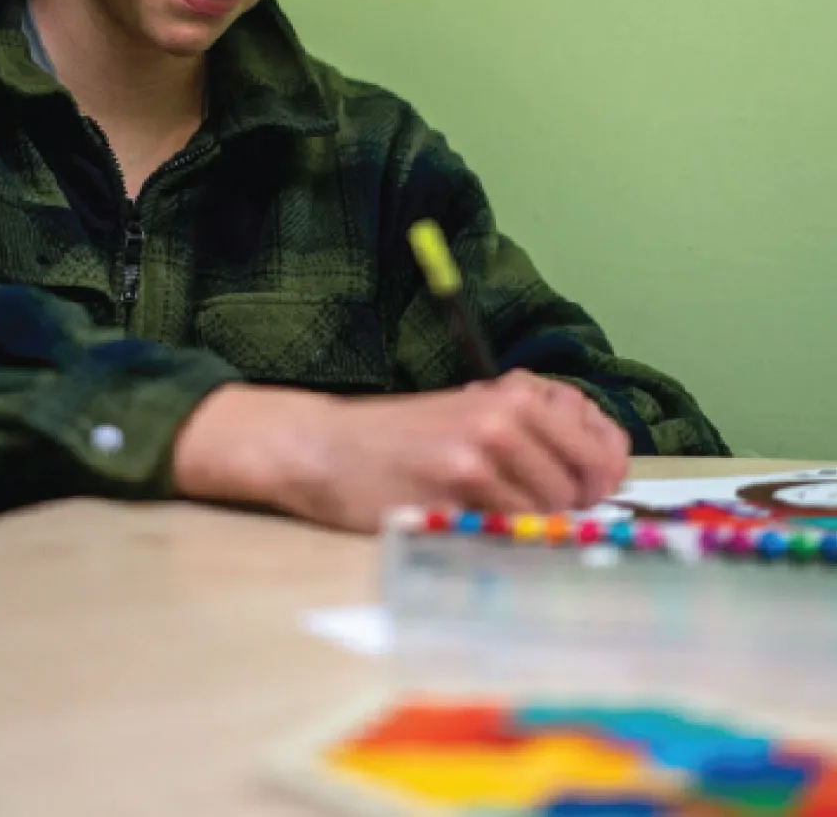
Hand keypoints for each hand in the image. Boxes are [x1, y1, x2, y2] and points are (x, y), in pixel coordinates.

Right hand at [172, 371, 628, 532]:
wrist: (327, 447)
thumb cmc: (403, 434)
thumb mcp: (472, 407)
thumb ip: (534, 424)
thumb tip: (603, 465)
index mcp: (516, 395)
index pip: (604, 446)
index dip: (607, 477)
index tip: (590, 492)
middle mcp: (505, 419)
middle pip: (583, 487)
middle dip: (568, 508)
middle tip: (529, 508)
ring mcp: (481, 455)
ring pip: (550, 514)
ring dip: (529, 525)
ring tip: (487, 512)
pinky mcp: (455, 493)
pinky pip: (510, 532)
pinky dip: (500, 538)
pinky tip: (466, 522)